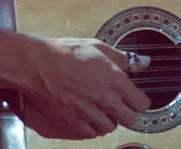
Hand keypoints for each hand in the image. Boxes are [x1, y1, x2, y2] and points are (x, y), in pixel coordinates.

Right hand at [18, 37, 150, 139]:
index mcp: (114, 80)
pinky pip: (92, 133)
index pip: (141, 103)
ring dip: (109, 119)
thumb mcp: (98, 47)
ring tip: (101, 108)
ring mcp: (89, 114)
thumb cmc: (65, 53)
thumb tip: (143, 62)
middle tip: (120, 104)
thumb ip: (124, 58)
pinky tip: (88, 114)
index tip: (135, 97)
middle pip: (130, 119)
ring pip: (111, 128)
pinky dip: (92, 126)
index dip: (140, 100)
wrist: (37, 66)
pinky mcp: (74, 123)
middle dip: (127, 112)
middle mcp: (105, 100)